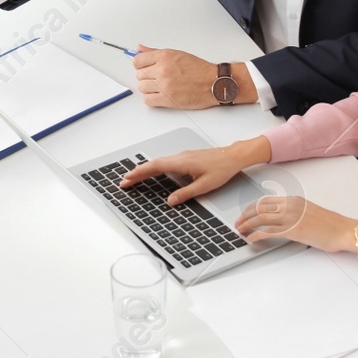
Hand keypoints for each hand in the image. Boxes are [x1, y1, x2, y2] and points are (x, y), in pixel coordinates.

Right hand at [120, 137, 269, 205]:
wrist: (233, 156)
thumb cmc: (221, 168)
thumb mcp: (204, 185)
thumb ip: (186, 193)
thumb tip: (170, 201)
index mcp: (181, 162)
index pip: (155, 167)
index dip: (140, 173)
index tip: (128, 178)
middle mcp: (179, 157)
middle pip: (153, 164)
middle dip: (137, 173)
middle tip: (124, 181)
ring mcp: (181, 156)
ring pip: (158, 162)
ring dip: (145, 170)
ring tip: (134, 178)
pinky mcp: (185, 158)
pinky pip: (165, 162)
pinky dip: (154, 167)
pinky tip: (152, 173)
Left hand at [132, 47, 255, 108]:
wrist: (214, 83)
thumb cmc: (199, 70)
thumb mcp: (177, 54)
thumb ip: (155, 52)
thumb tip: (139, 48)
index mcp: (164, 56)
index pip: (138, 60)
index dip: (141, 65)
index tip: (145, 68)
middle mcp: (163, 69)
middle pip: (139, 75)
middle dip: (147, 77)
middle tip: (157, 78)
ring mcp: (164, 85)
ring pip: (142, 88)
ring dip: (149, 88)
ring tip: (161, 87)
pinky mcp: (167, 99)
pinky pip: (147, 101)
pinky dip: (152, 99)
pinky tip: (160, 95)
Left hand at [235, 196, 355, 251]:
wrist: (343, 230)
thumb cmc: (330, 224)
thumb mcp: (309, 212)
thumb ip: (295, 212)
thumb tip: (282, 219)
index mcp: (294, 200)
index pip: (266, 200)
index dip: (252, 207)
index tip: (245, 213)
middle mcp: (290, 206)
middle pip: (260, 208)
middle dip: (245, 215)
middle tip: (237, 222)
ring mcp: (291, 218)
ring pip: (261, 218)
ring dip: (247, 224)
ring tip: (240, 230)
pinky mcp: (293, 231)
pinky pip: (269, 231)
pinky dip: (257, 235)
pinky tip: (251, 239)